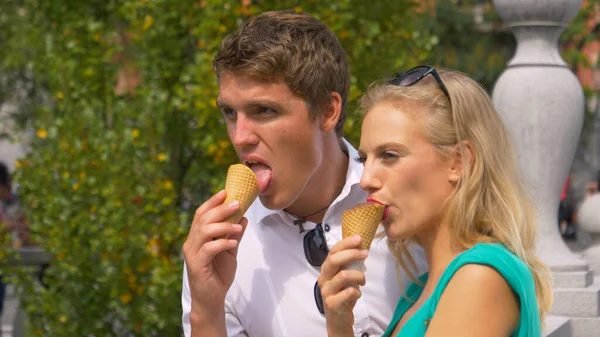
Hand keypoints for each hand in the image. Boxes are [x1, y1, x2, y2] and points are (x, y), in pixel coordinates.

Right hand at [182, 190, 247, 319]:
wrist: (212, 299)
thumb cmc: (218, 275)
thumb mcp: (230, 251)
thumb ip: (234, 235)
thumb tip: (243, 217)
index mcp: (197, 237)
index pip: (201, 214)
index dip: (212, 202)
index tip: (225, 191)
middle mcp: (191, 243)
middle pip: (202, 219)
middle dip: (220, 209)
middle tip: (237, 204)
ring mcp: (192, 254)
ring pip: (204, 231)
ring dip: (223, 225)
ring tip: (238, 227)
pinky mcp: (196, 265)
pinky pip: (209, 249)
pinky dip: (222, 243)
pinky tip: (233, 242)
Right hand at [317, 235, 367, 336]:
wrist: (338, 319)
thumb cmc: (342, 294)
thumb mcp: (345, 277)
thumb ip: (349, 265)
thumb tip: (362, 249)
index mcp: (326, 269)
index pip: (333, 251)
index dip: (346, 243)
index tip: (359, 238)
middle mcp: (323, 278)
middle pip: (334, 260)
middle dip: (351, 254)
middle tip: (365, 254)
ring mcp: (326, 291)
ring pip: (344, 276)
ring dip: (359, 276)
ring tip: (363, 281)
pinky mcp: (332, 303)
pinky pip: (348, 292)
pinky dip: (357, 292)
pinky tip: (358, 294)